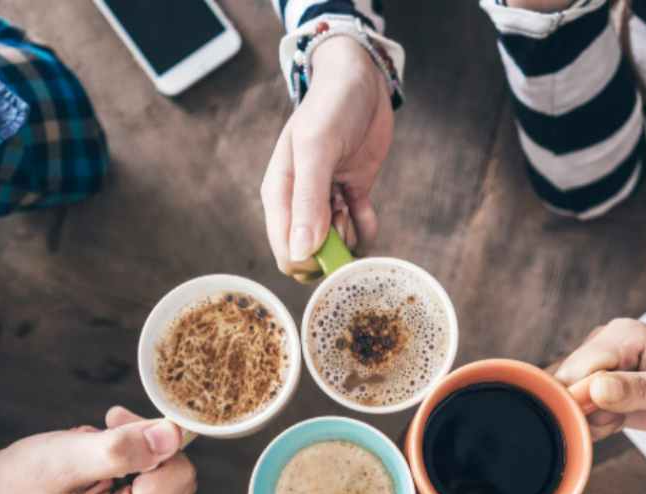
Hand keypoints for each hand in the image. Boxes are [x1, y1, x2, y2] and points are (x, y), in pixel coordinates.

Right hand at [0, 406, 196, 493]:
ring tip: (97, 457)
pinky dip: (141, 474)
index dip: (151, 437)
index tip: (113, 419)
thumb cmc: (24, 478)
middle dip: (149, 448)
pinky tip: (106, 472)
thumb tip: (174, 437)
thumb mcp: (68, 455)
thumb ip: (122, 448)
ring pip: (176, 487)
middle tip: (107, 429)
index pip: (177, 475)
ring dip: (143, 459)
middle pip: (180, 483)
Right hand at [261, 36, 393, 280]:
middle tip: (342, 217)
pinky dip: (366, 227)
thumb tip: (299, 253)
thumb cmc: (331, 107)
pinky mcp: (351, 195)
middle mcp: (298, 203)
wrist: (361, 79)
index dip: (310, 262)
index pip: (286, 252)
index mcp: (279, 195)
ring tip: (350, 203)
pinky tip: (366, 208)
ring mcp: (325, 201)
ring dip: (350, 236)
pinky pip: (359, 230)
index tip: (333, 246)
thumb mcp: (317, 149)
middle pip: (312, 255)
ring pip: (337, 246)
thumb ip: (307, 202)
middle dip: (333, 250)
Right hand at [553, 318, 645, 446]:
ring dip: (582, 424)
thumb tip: (595, 389)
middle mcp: (609, 352)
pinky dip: (591, 431)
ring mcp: (610, 377)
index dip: (573, 399)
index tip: (587, 424)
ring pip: (571, 404)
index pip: (576, 369)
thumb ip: (639, 389)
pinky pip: (586, 417)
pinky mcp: (615, 400)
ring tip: (617, 427)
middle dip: (574, 413)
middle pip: (565, 386)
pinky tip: (614, 432)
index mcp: (622, 337)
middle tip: (606, 429)